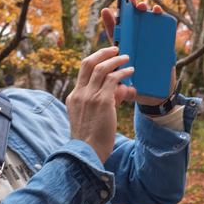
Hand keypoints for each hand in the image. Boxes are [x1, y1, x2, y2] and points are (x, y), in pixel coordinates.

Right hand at [66, 46, 133, 162]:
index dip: (95, 60)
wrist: (87, 153)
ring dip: (116, 60)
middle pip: (88, 63)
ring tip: (126, 58)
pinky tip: (130, 71)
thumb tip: (117, 92)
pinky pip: (113, 79)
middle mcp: (79, 94)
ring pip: (102, 68)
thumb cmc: (91, 139)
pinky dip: (122, 73)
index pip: (82, 71)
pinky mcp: (102, 101)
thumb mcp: (87, 117)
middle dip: (102, 53)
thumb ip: (97, 103)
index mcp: (73, 97)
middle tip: (115, 49)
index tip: (106, 57)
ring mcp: (89, 96)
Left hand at [100, 0, 176, 106]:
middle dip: (129, 10)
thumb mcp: (126, 89)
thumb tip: (128, 89)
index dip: (110, 22)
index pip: (115, 35)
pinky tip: (157, 11)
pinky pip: (161, 29)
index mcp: (124, 51)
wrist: (155, 96)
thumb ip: (125, 90)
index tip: (105, 10)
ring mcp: (148, 44)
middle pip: (130, 24)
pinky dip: (159, 17)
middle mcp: (135, 44)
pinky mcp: (162, 46)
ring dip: (143, 10)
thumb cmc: (137, 89)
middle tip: (131, 2)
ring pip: (144, 22)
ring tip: (142, 6)